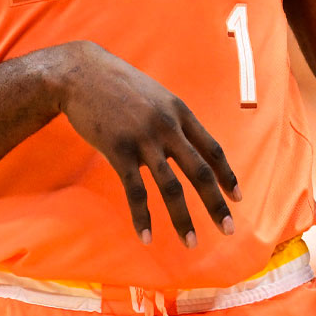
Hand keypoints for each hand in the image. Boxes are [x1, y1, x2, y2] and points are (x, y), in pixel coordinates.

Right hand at [52, 42, 240, 246]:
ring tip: (190, 243)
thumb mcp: (154, 94)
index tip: (237, 197)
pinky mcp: (118, 150)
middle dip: (216, 204)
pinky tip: (146, 236)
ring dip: (183, 219)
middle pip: (200, 172)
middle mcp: (167, 126)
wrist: (79, 73)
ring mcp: (143, 139)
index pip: (212, 149)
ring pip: (171, 187)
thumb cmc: (115, 83)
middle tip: (228, 230)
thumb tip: (184, 144)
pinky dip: (142, 216)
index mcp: (179, 112)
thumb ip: (170, 118)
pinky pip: (135, 190)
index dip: (227, 175)